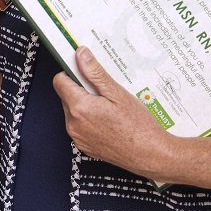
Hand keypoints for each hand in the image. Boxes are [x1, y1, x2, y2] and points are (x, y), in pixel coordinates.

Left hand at [53, 46, 172, 180]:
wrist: (150, 155)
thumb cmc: (138, 126)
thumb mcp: (117, 93)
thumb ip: (94, 73)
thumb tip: (81, 55)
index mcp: (79, 108)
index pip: (59, 81)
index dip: (70, 73)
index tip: (83, 71)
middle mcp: (74, 124)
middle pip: (66, 96)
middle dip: (81, 90)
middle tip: (104, 92)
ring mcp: (78, 137)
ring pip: (73, 112)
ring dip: (85, 106)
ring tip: (109, 108)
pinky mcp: (84, 147)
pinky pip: (79, 127)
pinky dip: (89, 121)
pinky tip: (108, 121)